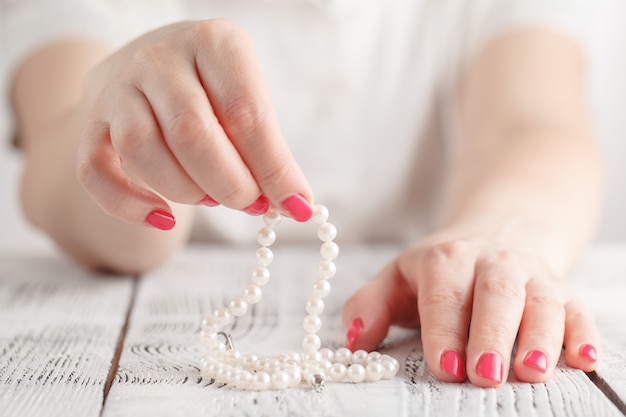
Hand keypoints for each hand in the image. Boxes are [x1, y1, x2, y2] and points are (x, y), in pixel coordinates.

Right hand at [77, 19, 312, 230]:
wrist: (146, 69)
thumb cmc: (211, 91)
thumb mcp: (247, 100)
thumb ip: (268, 148)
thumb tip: (296, 203)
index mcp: (213, 43)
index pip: (245, 111)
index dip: (272, 166)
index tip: (296, 205)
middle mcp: (159, 58)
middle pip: (192, 132)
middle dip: (230, 183)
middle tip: (251, 204)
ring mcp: (118, 88)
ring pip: (142, 150)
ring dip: (185, 191)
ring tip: (212, 198)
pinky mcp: (91, 122)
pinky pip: (96, 172)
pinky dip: (129, 205)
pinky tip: (165, 219)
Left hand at [342, 228, 600, 386]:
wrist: (496, 233)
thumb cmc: (440, 270)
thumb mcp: (397, 278)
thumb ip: (368, 306)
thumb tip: (354, 343)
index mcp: (445, 259)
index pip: (444, 295)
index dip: (444, 331)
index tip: (445, 368)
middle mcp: (492, 262)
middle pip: (495, 294)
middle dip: (491, 336)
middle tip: (485, 377)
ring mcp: (531, 275)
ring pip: (540, 301)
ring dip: (539, 336)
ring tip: (532, 372)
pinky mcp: (562, 290)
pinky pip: (577, 308)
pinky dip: (583, 333)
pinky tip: (584, 360)